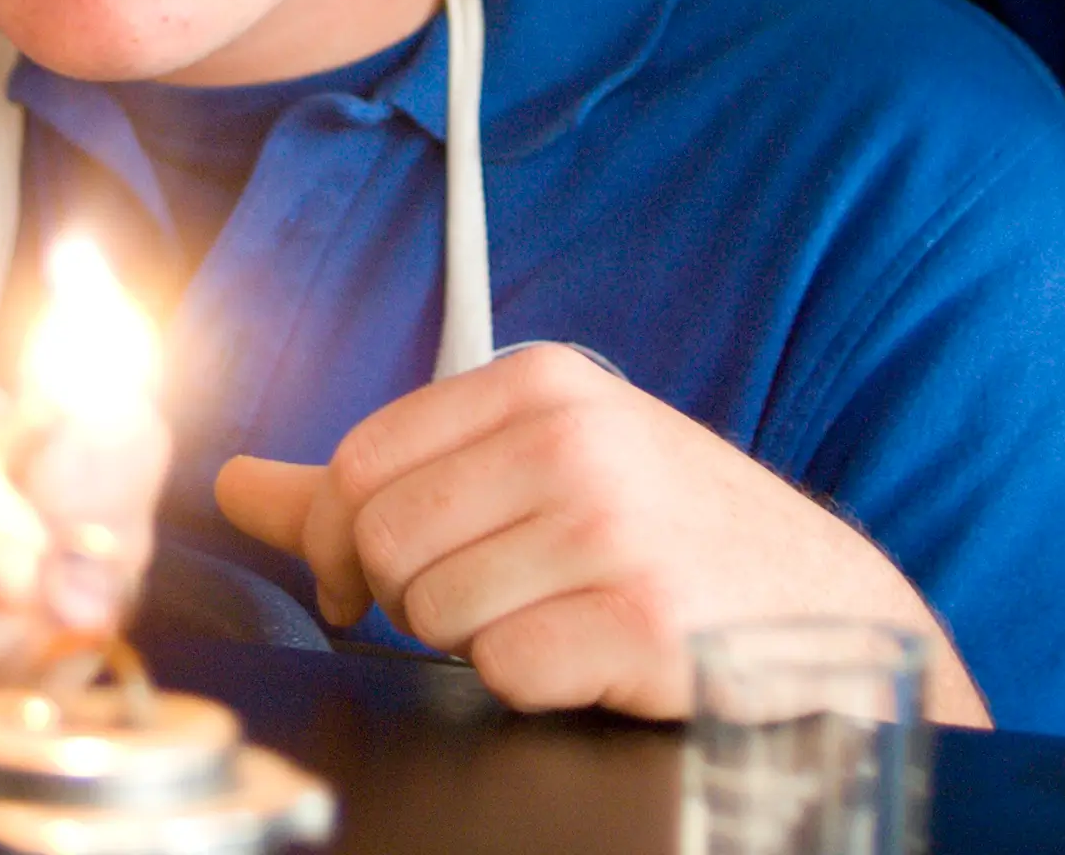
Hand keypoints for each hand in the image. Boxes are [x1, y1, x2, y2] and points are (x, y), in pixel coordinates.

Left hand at [213, 345, 985, 724]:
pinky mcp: (640, 621)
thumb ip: (373, 476)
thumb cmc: (668, 536)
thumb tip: (233, 483)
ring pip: (431, 613)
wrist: (831, 614)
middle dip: (409, 597)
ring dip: (478, 642)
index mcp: (539, 380)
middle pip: (381, 541)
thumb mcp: (530, 469)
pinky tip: (592, 656)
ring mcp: (612, 527)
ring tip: (552, 618)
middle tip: (480, 604)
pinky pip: (503, 672)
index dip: (344, 543)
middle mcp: (574, 437)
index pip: (358, 462)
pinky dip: (533, 683)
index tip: (373, 577)